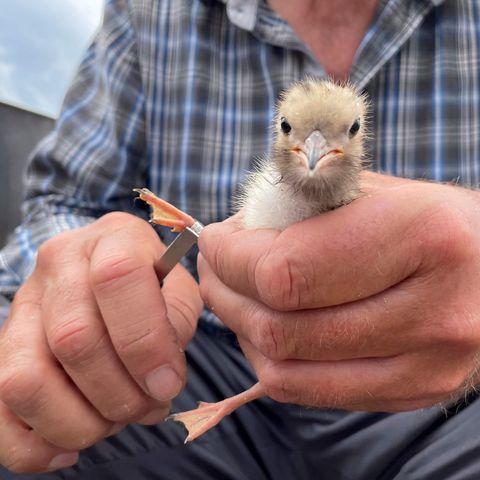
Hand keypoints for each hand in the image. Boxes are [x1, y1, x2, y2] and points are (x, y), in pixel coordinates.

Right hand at [0, 212, 201, 472]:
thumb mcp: (179, 288)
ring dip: (79, 422)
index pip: (118, 278)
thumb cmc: (153, 284)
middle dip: (120, 393)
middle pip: (74, 339)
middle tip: (149, 406)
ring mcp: (23, 307)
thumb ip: (177, 321)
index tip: (167, 383)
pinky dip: (32, 446)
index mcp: (113, 239)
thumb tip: (159, 377)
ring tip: (113, 419)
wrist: (110, 273)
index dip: (144, 341)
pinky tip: (71, 445)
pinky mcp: (2, 350)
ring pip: (26, 381)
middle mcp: (59, 265)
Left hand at [198, 172, 479, 411]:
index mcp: (423, 235)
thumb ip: (302, 210)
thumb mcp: (373, 191)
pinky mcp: (416, 391)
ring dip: (241, 329)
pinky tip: (264, 329)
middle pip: (282, 326)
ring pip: (287, 368)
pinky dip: (269, 360)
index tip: (214, 242)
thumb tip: (233, 237)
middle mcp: (434, 309)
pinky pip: (309, 391)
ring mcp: (428, 363)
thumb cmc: (428, 219)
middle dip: (226, 293)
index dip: (231, 259)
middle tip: (214, 269)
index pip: (288, 271)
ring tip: (232, 296)